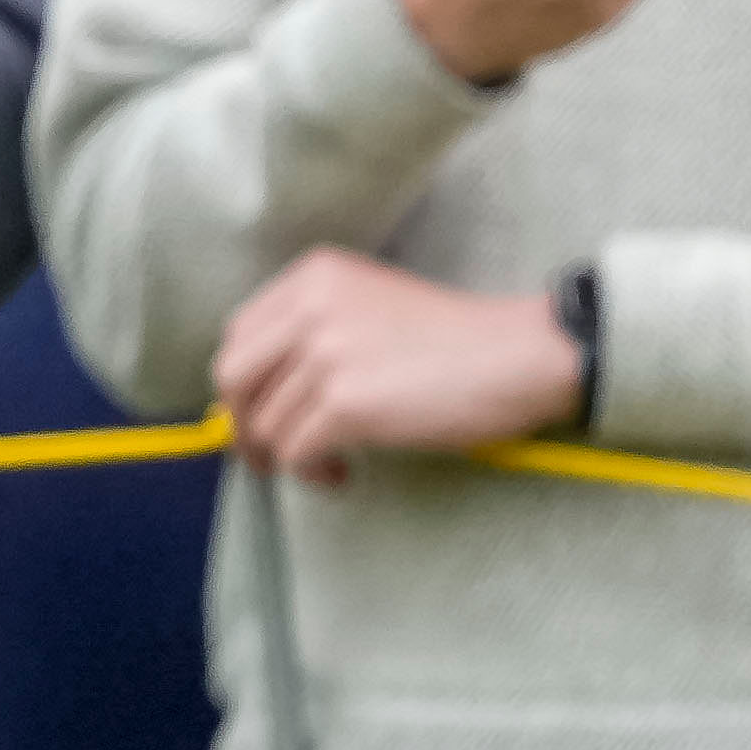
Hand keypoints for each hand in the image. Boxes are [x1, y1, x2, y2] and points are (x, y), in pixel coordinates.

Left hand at [213, 248, 582, 482]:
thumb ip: (312, 331)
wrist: (517, 355)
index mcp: (314, 276)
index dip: (243, 383)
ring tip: (328, 463)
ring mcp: (324, 353)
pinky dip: (309, 472)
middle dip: (242, 423)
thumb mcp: (370, 306)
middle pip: (232, 376)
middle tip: (268, 454)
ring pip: (263, 422)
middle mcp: (310, 306)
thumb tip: (256, 394)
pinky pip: (294, 451)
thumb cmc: (455, 341)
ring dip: (286, 456)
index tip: (260, 412)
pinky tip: (341, 473)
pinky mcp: (344, 403)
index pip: (238, 333)